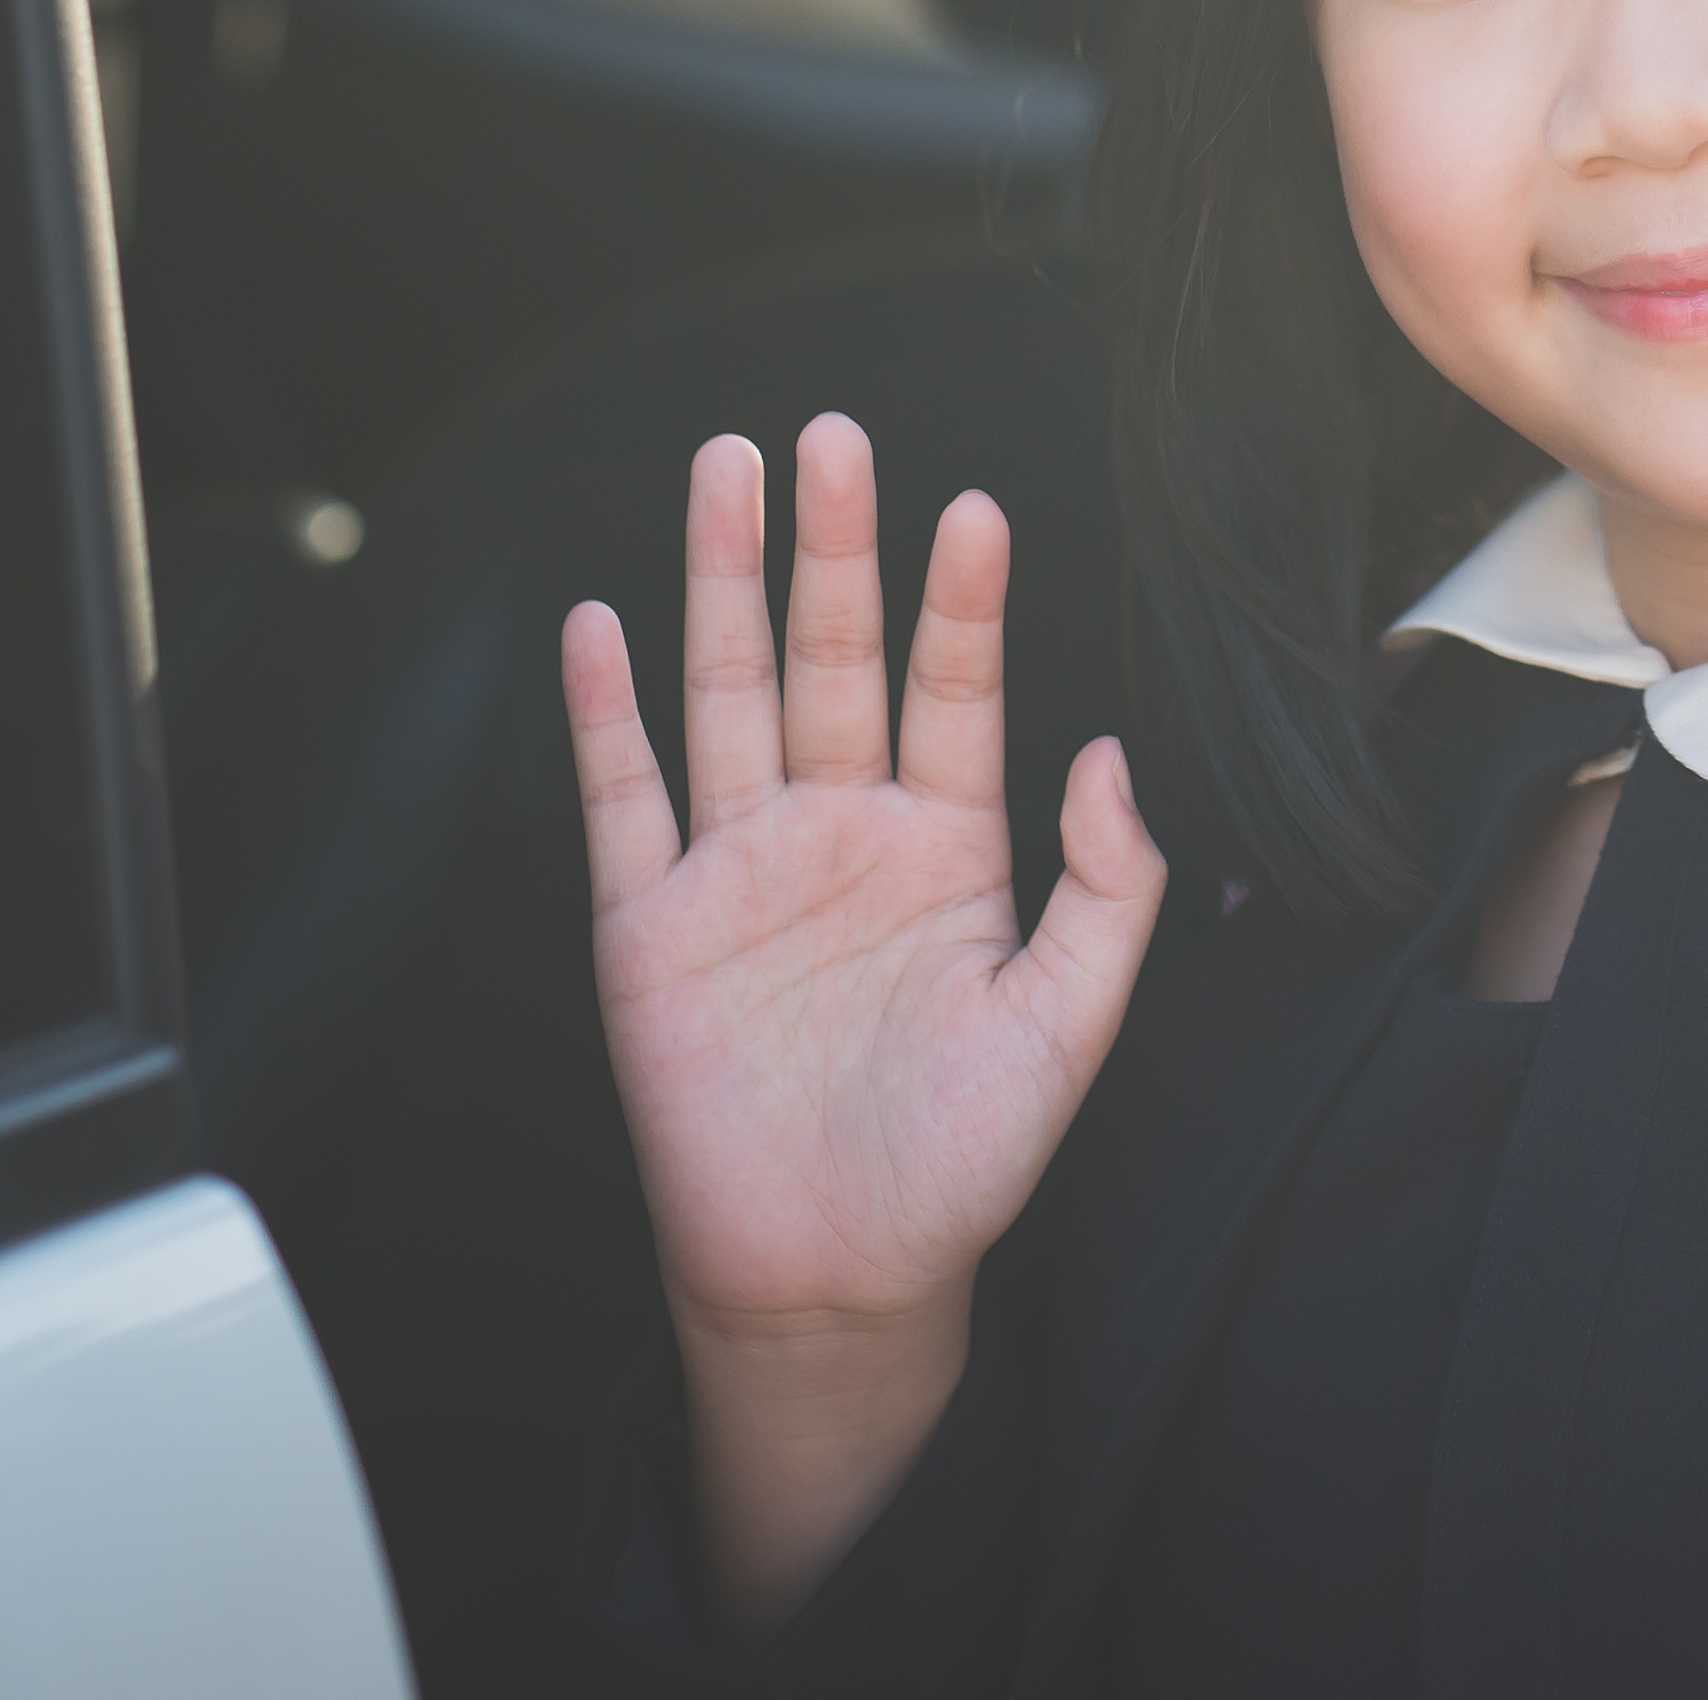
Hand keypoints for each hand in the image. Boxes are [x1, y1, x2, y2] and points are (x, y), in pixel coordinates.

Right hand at [561, 415, 1164, 1629]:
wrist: (839, 1274)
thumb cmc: (960, 1161)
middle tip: (831, 434)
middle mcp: (841, 833)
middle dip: (832, 545)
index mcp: (947, 848)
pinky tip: (599, 624)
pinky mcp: (650, 926)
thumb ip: (1108, 887)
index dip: (960, 601)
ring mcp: (741, 869)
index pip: (954, 691)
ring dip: (722, 582)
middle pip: (832, 657)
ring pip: (728, 692)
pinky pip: (626, 797)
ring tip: (723, 469)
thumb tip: (1107, 753)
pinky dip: (606, 712)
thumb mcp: (1071, 1024)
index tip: (972, 509)